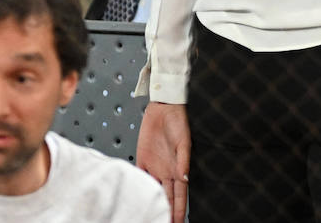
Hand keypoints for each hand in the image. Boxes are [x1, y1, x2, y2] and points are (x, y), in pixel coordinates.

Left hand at [136, 102, 189, 222]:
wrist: (163, 109)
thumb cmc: (178, 122)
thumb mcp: (183, 141)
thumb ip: (183, 160)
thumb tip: (185, 178)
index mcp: (178, 168)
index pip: (179, 196)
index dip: (178, 210)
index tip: (178, 222)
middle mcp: (166, 171)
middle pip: (167, 198)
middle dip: (167, 213)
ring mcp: (154, 167)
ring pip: (154, 190)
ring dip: (153, 203)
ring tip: (149, 216)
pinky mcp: (142, 160)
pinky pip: (140, 177)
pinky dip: (139, 188)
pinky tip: (135, 198)